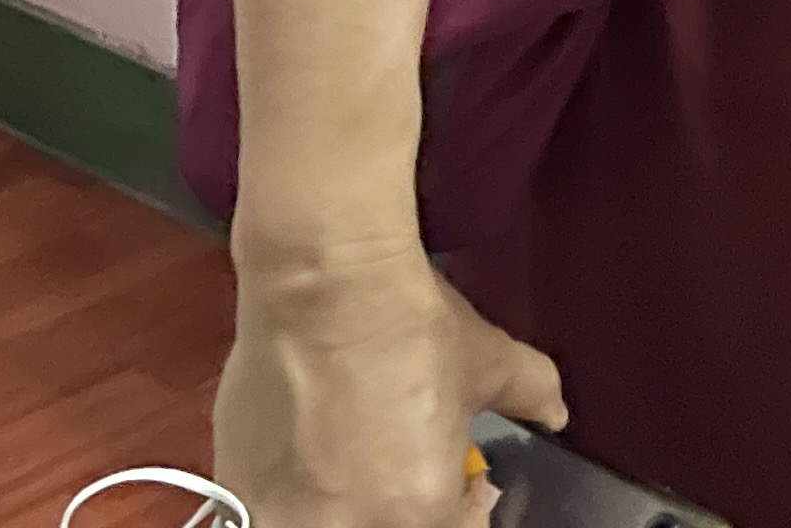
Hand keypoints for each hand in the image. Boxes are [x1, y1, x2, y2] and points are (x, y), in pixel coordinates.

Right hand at [215, 238, 562, 527]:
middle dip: (403, 512)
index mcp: (416, 513)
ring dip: (345, 509)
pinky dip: (294, 500)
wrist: (325, 285)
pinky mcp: (235, 490)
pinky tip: (309, 457)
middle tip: (406, 472)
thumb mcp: (490, 362)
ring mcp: (280, 516)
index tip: (464, 482)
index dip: (465, 509)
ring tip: (355, 465)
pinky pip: (267, 516)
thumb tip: (555, 413)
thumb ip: (533, 395)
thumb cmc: (410, 326)